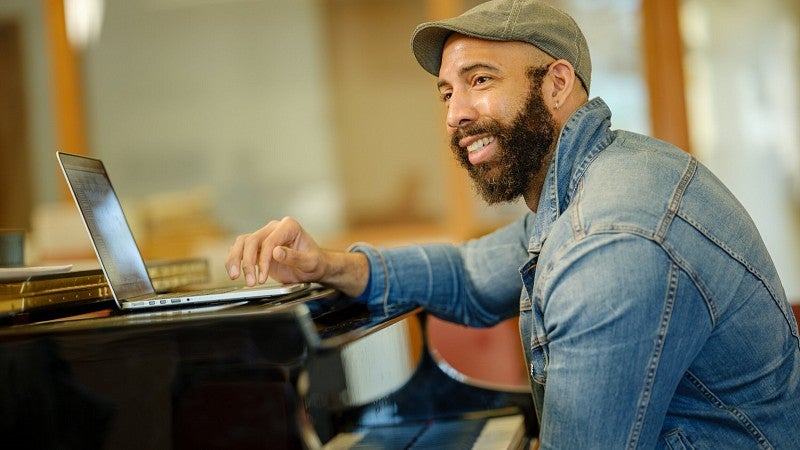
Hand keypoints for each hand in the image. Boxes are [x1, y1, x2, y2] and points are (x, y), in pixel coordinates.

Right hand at [225, 216, 369, 296]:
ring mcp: (265, 236)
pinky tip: (234, 271)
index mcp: (289, 226)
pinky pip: (240, 249)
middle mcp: (275, 228)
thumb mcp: (310, 262)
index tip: (262, 276)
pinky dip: (235, 260)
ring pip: (242, 243)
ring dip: (235, 260)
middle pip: (252, 241)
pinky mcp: (258, 247)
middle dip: (247, 262)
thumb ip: (294, 257)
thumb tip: (276, 252)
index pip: (270, 241)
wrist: (313, 267)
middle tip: (250, 281)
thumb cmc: (314, 262)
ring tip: (235, 276)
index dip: (264, 259)